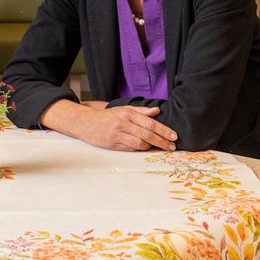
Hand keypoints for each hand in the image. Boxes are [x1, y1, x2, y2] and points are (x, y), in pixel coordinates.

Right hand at [41, 100, 176, 151]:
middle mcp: (123, 123)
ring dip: (152, 146)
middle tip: (172, 146)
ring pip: (140, 143)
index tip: (174, 136)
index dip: (164, 130)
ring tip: (160, 148)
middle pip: (147, 134)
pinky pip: (130, 148)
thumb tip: (157, 111)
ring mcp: (117, 134)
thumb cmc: (107, 116)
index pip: (150, 123)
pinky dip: (140, 149)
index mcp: (127, 113)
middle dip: (162, 141)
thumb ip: (141, 111)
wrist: (86, 122)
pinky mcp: (113, 144)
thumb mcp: (123, 110)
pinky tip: (146, 148)